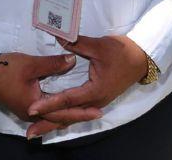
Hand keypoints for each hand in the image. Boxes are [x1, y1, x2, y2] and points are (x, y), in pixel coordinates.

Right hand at [0, 52, 94, 136]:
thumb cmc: (6, 69)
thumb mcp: (31, 64)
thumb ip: (53, 64)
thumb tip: (73, 60)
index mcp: (36, 106)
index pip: (63, 112)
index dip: (81, 111)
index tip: (98, 111)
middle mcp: (33, 113)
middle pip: (60, 118)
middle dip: (79, 116)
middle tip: (98, 113)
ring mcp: (28, 111)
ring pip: (53, 117)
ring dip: (69, 115)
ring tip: (86, 112)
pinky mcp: (25, 106)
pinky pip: (47, 113)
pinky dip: (59, 112)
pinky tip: (66, 109)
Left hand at [24, 35, 148, 138]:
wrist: (141, 58)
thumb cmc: (122, 52)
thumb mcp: (99, 46)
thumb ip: (78, 44)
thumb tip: (59, 38)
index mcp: (95, 90)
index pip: (67, 99)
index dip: (49, 104)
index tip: (32, 108)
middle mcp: (95, 101)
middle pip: (68, 116)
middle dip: (48, 123)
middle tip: (30, 133)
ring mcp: (98, 103)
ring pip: (73, 116)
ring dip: (55, 123)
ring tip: (37, 131)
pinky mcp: (98, 100)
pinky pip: (79, 113)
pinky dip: (66, 118)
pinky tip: (55, 121)